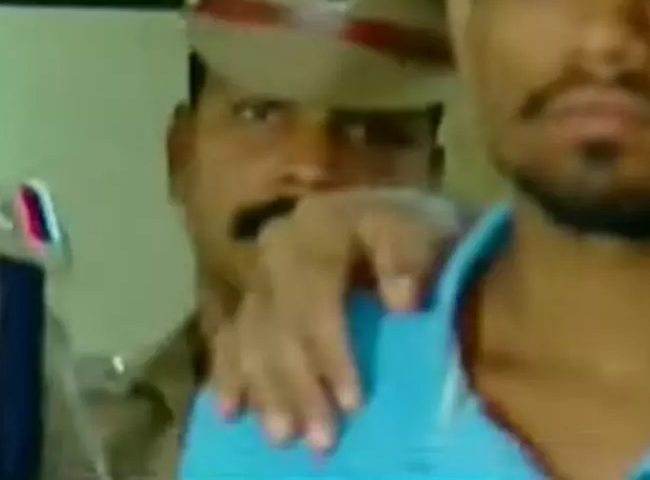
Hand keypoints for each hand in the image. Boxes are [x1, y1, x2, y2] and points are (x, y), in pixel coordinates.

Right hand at [208, 187, 465, 451]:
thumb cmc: (411, 225)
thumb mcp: (423, 226)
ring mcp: (257, 274)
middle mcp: (276, 251)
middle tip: (320, 438)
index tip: (352, 403)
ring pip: (251, 338)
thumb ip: (411, 257)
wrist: (388, 210)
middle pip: (279, 327)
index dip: (331, 355)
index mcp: (318, 229)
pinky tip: (229, 410)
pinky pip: (226, 336)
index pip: (316, 300)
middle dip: (298, 387)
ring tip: (282, 435)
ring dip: (266, 391)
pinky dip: (227, 374)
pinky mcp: (247, 294)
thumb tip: (403, 300)